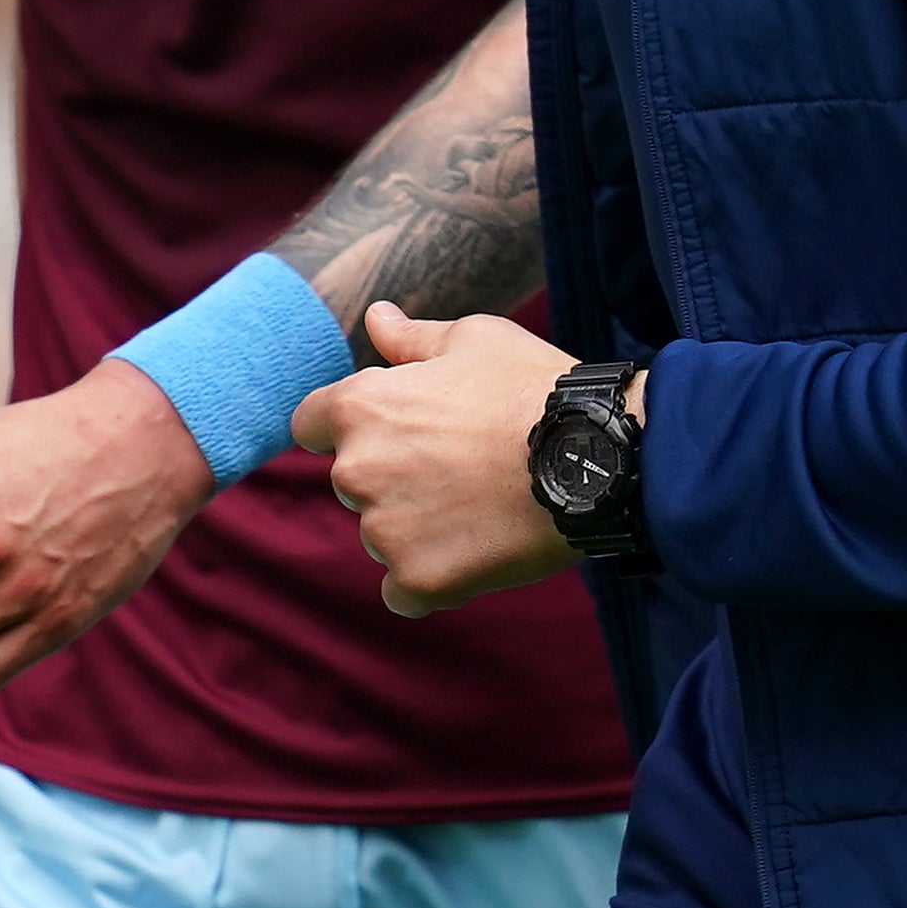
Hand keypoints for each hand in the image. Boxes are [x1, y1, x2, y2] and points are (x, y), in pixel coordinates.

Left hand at [296, 302, 578, 615]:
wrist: (596, 459)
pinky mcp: (418, 580)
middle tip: (462, 466)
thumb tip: (375, 318)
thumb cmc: (534, 389)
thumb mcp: (475, 341)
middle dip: (393, 476)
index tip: (396, 430)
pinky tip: (478, 551)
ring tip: (481, 506)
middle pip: (352, 481)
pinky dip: (433, 577)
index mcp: (361, 406)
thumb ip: (412, 339)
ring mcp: (385, 531)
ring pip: (381, 535)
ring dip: (415, 527)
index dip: (349, 425)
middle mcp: (357, 470)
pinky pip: (404, 589)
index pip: (310, 423)